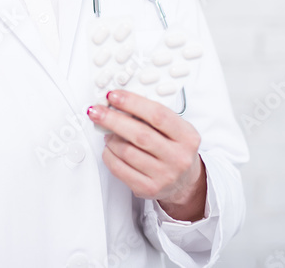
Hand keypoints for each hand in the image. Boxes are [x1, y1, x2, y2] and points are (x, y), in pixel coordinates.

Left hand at [87, 89, 206, 221]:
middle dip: (113, 119)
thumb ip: (152, 116)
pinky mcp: (148, 189)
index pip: (158, 115)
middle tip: (97, 111)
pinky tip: (109, 148)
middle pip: (139, 134)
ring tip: (106, 132)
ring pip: (127, 152)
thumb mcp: (176, 129)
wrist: (185, 181)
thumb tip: (119, 103)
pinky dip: (109, 155)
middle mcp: (178, 158)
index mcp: (187, 137)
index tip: (114, 96)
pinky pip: (120, 169)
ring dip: (110, 138)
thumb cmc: (175, 149)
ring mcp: (164, 176)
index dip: (132, 103)